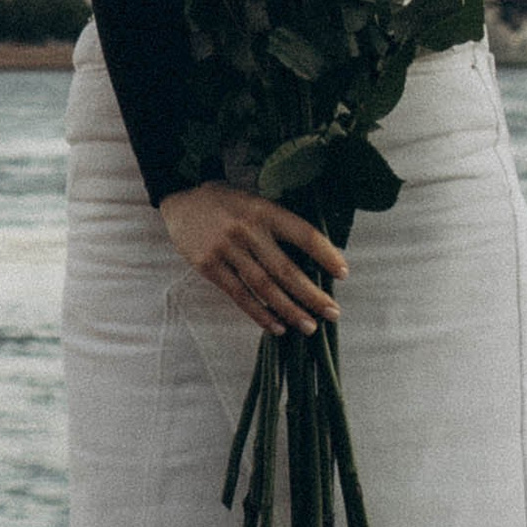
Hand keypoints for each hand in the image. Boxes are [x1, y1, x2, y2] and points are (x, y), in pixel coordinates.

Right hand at [158, 181, 345, 331]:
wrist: (182, 199)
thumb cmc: (228, 203)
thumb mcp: (255, 203)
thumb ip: (279, 226)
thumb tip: (313, 260)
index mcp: (264, 211)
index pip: (303, 233)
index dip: (325, 254)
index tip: (343, 274)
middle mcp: (247, 230)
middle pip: (285, 268)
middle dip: (312, 294)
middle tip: (332, 313)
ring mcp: (226, 249)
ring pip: (264, 287)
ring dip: (289, 310)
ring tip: (309, 326)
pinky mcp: (208, 267)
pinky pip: (239, 296)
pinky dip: (259, 314)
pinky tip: (277, 327)